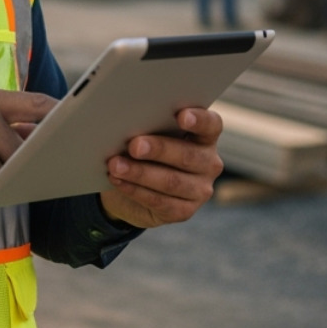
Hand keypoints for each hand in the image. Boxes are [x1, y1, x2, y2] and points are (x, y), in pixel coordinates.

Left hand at [99, 107, 223, 228]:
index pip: (211, 125)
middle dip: (158, 149)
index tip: (181, 116)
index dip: (199, 120)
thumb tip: (127, 124)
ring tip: (115, 165)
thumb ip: (149, 128)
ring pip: (171, 181)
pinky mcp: (184, 211)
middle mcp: (208, 164)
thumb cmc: (145, 151)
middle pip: (187, 155)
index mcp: (205, 137)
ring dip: (140, 173)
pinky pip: (159, 201)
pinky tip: (118, 181)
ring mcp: (199, 190)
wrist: (135, 189)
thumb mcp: (149, 136)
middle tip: (134, 146)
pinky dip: (135, 190)